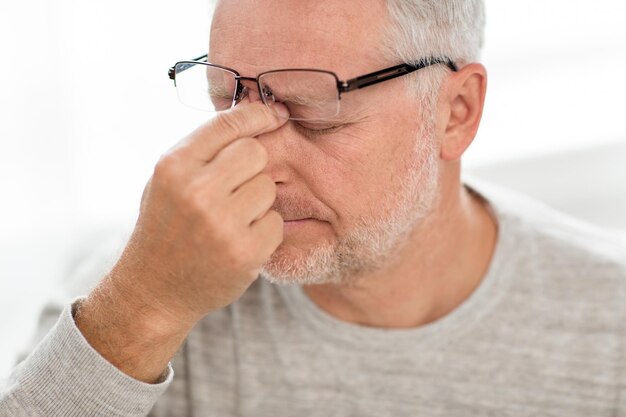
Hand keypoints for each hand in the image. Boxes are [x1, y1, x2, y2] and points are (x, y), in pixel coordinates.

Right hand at [75, 102, 288, 382]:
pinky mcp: (245, 252)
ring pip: (268, 187)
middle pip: (256, 152)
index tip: (275, 114)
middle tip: (236, 187)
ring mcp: (222, 224)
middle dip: (253, 166)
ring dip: (257, 201)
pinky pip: (275, 222)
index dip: (258, 114)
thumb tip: (254, 114)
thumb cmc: (165, 226)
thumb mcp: (168, 180)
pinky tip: (239, 240)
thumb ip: (204, 149)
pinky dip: (263, 231)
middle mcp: (197, 191)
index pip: (227, 124)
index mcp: (174, 167)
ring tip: (231, 219)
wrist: (153, 290)